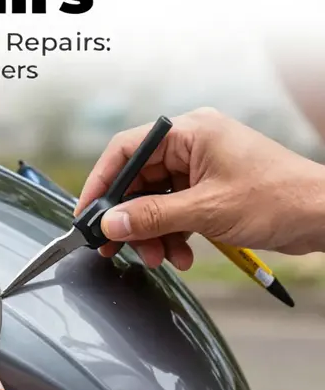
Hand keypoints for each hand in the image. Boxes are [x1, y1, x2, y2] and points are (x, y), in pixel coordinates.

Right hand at [75, 107, 324, 267]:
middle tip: (116, 246)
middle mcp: (191, 144)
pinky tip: (180, 255)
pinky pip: (173, 210)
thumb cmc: (279, 198)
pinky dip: (171, 234)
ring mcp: (200, 167)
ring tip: (158, 257)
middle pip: (137, 180)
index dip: (101, 183)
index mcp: (189, 132)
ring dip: (151, 233)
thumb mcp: (205, 210)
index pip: (125, 150)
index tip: (87, 214)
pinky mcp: (208, 188)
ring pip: (154, 200)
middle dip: (129, 218)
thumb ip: (151, 217)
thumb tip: (111, 223)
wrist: (324, 216)